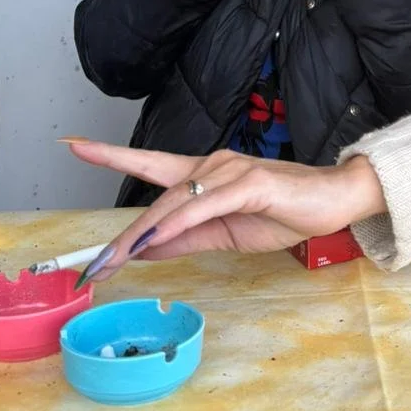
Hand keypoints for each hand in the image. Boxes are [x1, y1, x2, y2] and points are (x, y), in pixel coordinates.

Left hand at [64, 141, 385, 281]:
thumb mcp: (226, 233)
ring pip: (174, 203)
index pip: (150, 164)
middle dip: (123, 235)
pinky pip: (204, 206)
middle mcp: (212, 165)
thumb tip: (144, 249)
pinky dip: (177, 224)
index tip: (75, 146)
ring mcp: (230, 171)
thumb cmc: (285, 212)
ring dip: (142, 235)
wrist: (335, 201)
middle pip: (156, 198)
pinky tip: (157, 240)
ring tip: (114, 260)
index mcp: (204, 176)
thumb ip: (186, 239)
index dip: (112, 155)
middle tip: (94, 264)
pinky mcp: (250, 184)